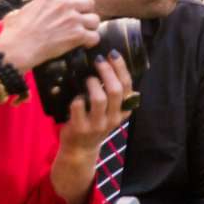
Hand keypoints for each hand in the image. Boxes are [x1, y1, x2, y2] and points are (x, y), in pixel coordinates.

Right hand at [0, 0, 100, 75]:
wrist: (16, 50)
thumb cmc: (14, 32)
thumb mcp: (22, 9)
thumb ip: (34, 4)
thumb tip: (33, 7)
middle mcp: (63, 4)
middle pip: (89, 0)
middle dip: (85, 10)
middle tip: (78, 17)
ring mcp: (72, 19)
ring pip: (95, 19)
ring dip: (90, 26)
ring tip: (81, 31)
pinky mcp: (77, 35)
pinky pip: (95, 36)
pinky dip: (91, 41)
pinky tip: (83, 43)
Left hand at [52, 53, 135, 202]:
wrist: (80, 148)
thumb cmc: (94, 122)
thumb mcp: (110, 111)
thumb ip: (113, 94)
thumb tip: (109, 64)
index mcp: (124, 111)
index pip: (127, 86)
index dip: (121, 68)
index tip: (112, 54)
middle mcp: (113, 118)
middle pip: (115, 90)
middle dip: (107, 71)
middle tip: (98, 60)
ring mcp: (97, 124)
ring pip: (99, 99)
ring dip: (93, 84)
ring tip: (88, 78)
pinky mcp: (81, 128)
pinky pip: (78, 107)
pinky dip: (76, 98)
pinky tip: (75, 96)